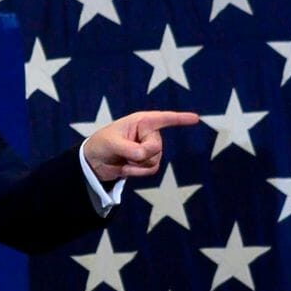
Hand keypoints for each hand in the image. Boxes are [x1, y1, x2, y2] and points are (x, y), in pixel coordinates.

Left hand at [83, 111, 198, 181]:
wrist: (94, 162)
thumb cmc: (101, 144)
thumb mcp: (112, 143)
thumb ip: (130, 149)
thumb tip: (145, 156)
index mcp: (141, 121)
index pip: (165, 119)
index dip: (180, 119)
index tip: (196, 118)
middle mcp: (149, 133)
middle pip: (156, 148)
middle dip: (140, 154)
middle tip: (124, 153)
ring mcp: (150, 148)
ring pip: (154, 161)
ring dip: (137, 165)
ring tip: (123, 159)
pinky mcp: (147, 162)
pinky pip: (151, 170)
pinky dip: (137, 172)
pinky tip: (126, 167)